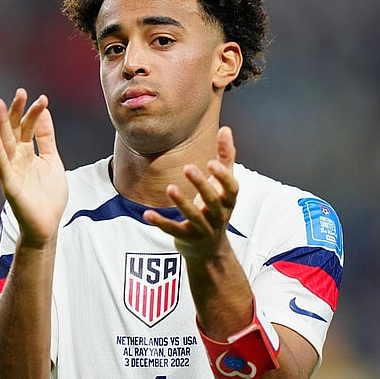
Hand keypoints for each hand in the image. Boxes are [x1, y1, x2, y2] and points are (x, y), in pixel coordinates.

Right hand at [0, 88, 67, 244]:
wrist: (47, 224)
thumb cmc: (48, 195)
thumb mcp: (52, 160)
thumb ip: (46, 138)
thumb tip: (44, 112)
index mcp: (28, 153)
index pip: (29, 127)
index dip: (35, 113)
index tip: (42, 98)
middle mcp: (17, 158)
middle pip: (15, 131)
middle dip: (17, 112)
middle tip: (20, 92)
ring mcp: (11, 170)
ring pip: (6, 143)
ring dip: (2, 124)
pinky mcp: (9, 185)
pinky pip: (2, 165)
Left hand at [144, 126, 238, 262]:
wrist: (210, 250)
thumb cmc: (216, 209)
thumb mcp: (224, 186)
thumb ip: (226, 158)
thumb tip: (226, 128)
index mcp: (228, 201)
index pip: (231, 189)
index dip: (223, 177)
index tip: (212, 162)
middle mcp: (219, 216)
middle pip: (213, 202)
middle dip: (202, 185)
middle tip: (188, 167)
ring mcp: (203, 230)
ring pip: (194, 217)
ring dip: (182, 203)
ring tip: (170, 188)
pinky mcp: (186, 239)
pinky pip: (173, 231)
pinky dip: (161, 223)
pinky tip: (147, 214)